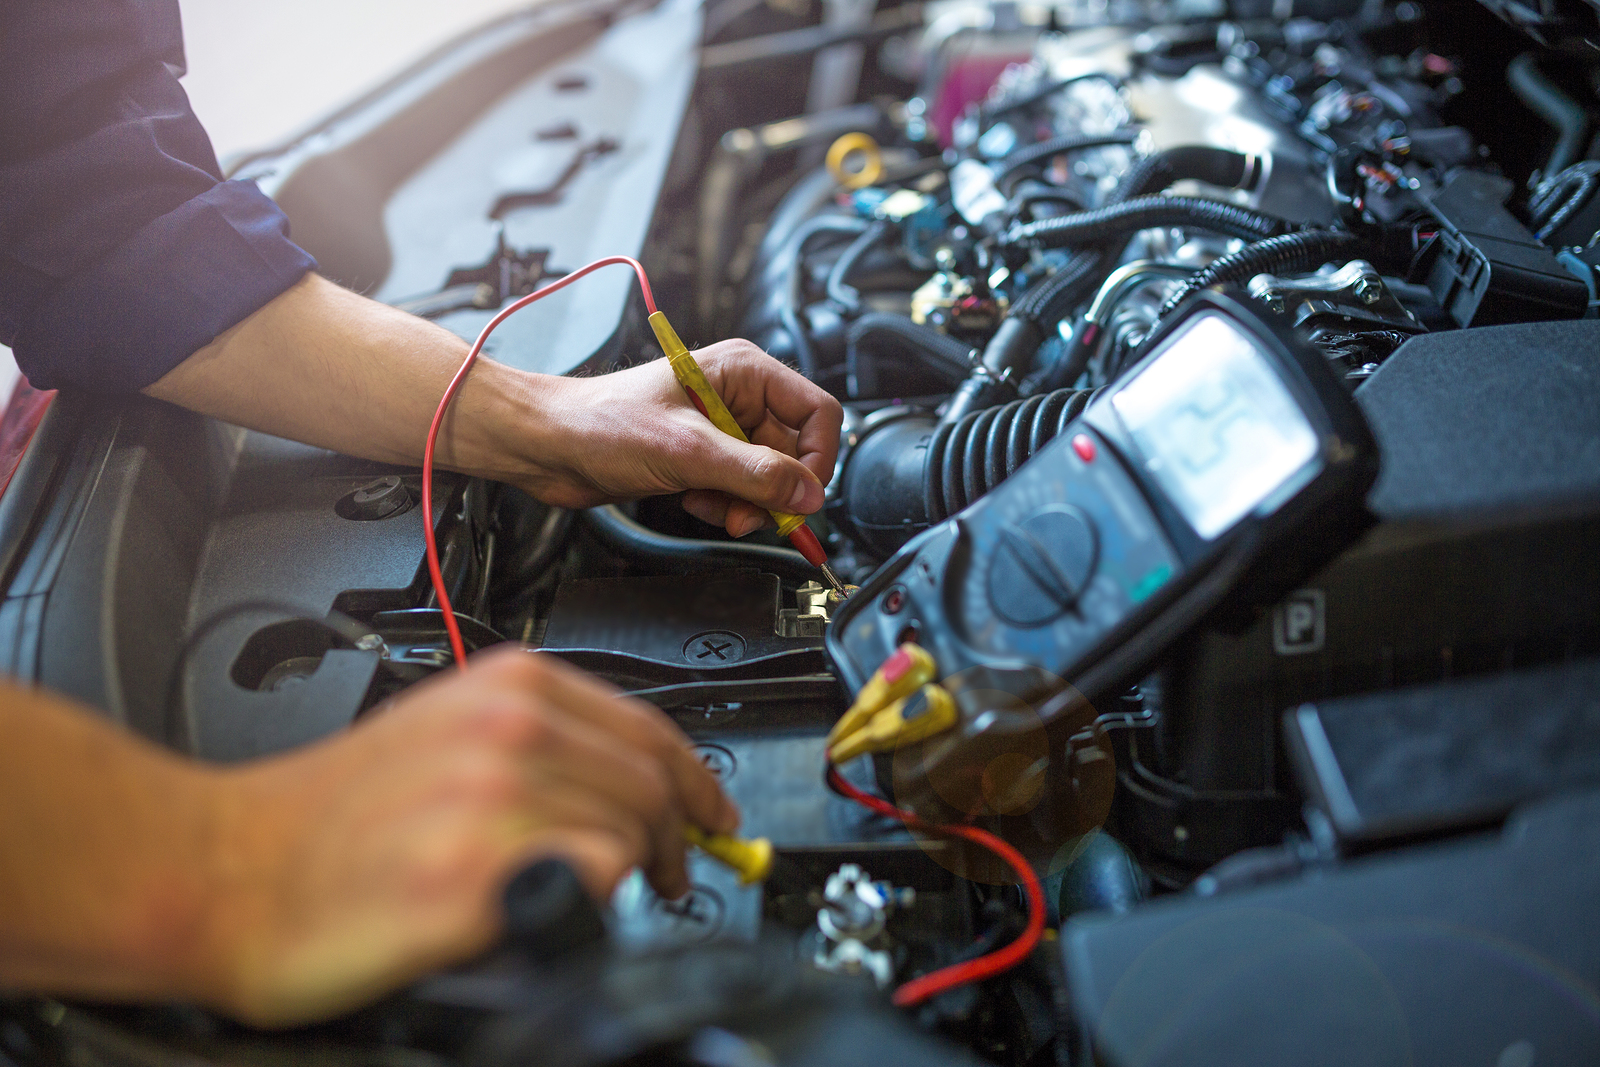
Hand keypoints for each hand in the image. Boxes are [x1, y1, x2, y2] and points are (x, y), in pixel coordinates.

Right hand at [205, 648, 736, 1024]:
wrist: (225, 870)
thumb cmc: (323, 815)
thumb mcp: (441, 730)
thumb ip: (533, 739)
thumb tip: (617, 779)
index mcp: (505, 685)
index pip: (647, 724)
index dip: (694, 776)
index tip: (712, 809)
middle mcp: (508, 729)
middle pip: (651, 783)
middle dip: (680, 835)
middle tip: (680, 869)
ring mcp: (495, 799)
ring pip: (632, 833)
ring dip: (639, 873)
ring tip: (621, 896)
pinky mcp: (477, 876)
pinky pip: (593, 882)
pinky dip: (596, 900)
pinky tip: (562, 908)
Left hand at [514, 339, 843, 536]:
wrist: (549, 445)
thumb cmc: (600, 423)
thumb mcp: (688, 450)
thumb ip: (756, 474)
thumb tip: (807, 494)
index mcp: (743, 372)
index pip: (817, 413)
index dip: (817, 459)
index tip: (802, 497)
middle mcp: (738, 396)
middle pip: (794, 451)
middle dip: (775, 489)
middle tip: (753, 514)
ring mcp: (720, 428)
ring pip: (768, 476)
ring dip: (748, 502)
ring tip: (715, 508)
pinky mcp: (703, 456)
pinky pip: (739, 488)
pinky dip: (725, 504)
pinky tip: (694, 502)